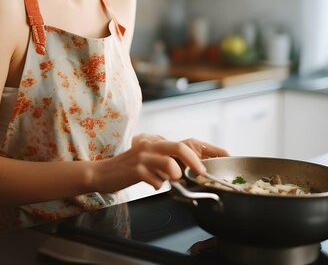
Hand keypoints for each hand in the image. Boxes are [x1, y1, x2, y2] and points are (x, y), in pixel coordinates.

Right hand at [89, 134, 226, 193]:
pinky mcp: (136, 169)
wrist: (102, 173)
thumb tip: (188, 171)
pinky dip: (157, 185)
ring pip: (170, 164)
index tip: (226, 154)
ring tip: (167, 180)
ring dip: (173, 176)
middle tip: (201, 173)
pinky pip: (156, 180)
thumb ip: (167, 161)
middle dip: (195, 162)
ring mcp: (143, 156)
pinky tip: (151, 184)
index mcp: (157, 142)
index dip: (208, 147)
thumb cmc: (128, 169)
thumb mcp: (149, 161)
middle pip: (180, 147)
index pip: (187, 142)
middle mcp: (151, 145)